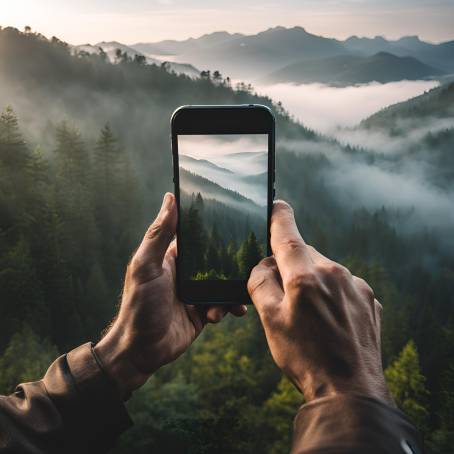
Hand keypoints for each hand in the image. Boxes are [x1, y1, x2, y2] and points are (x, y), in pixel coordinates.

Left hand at [95, 193, 246, 398]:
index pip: (197, 236)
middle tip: (250, 261)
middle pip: (215, 260)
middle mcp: (186, 272)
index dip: (214, 228)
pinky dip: (231, 307)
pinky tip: (234, 312)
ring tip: (237, 297)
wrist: (141, 351)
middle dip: (232, 262)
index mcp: (172, 257)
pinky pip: (224, 304)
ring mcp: (196, 293)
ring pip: (224, 283)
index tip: (236, 220)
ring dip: (233, 288)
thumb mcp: (146, 266)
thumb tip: (170, 197)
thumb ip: (158, 234)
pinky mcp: (203, 312)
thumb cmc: (138, 306)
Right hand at [247, 200, 391, 404]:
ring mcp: (355, 285)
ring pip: (324, 270)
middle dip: (291, 266)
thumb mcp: (270, 321)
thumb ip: (261, 283)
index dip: (279, 217)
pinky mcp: (368, 298)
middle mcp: (334, 273)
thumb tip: (263, 265)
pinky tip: (329, 321)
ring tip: (310, 318)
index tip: (277, 204)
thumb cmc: (305, 357)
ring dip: (312, 282)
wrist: (349, 390)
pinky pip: (342, 285)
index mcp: (305, 276)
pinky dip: (331, 294)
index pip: (287, 235)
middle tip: (285, 299)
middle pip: (304, 254)